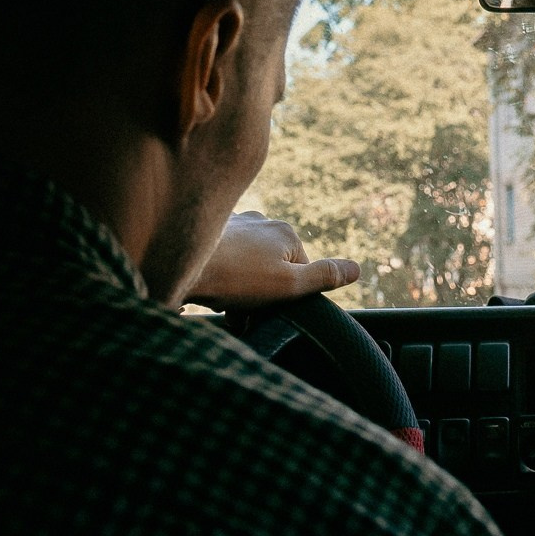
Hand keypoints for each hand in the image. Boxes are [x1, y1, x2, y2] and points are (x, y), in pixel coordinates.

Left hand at [187, 213, 361, 308]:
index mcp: (286, 233)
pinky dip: (220, 276)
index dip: (287, 298)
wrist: (177, 264)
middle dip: (260, 294)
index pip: (301, 273)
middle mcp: (262, 222)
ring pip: (247, 265)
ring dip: (239, 288)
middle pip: (273, 268)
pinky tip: (208, 289)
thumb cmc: (234, 278)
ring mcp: (235, 224)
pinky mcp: (209, 233)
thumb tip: (357, 269)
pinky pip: (224, 260)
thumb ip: (324, 277)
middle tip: (241, 312)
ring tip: (222, 304)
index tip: (267, 311)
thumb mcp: (288, 285)